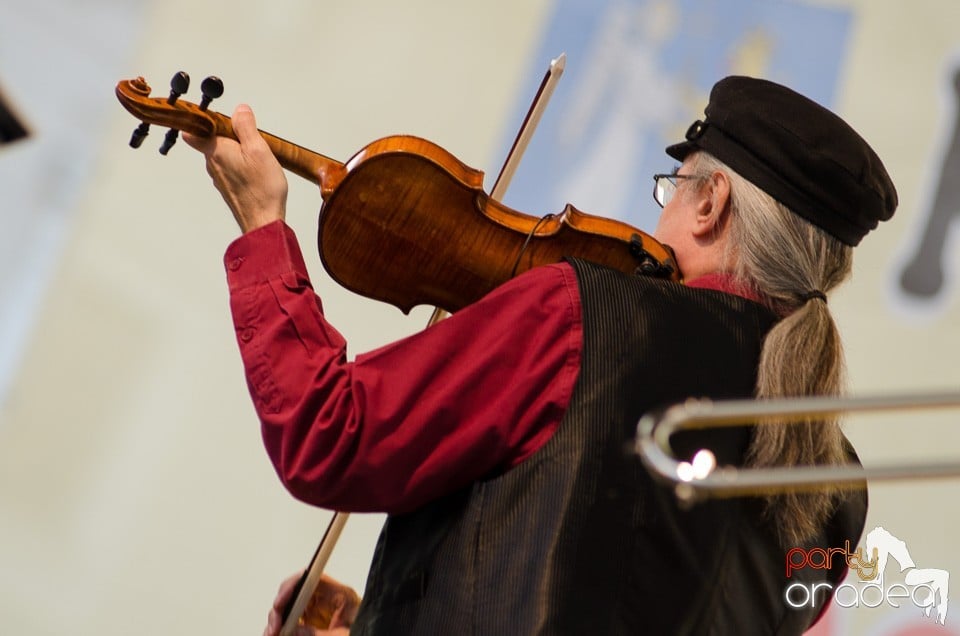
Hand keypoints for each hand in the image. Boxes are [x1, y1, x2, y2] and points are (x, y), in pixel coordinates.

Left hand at [182, 104, 287, 232]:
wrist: (263, 221)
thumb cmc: (261, 189)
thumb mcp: (258, 149)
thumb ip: (246, 127)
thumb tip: (239, 110)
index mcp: (215, 150)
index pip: (193, 130)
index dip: (200, 121)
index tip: (211, 116)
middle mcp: (213, 165)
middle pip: (212, 141)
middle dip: (228, 136)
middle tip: (250, 137)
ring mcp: (220, 179)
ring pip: (223, 156)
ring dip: (237, 152)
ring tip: (257, 156)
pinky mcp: (229, 189)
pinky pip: (231, 170)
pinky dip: (241, 166)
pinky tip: (257, 172)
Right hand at [263, 570, 359, 635]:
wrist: (379, 633)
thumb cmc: (366, 630)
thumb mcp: (343, 635)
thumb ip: (316, 633)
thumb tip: (293, 631)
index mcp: (339, 594)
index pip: (311, 578)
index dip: (292, 585)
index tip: (280, 601)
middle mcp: (327, 599)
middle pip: (296, 593)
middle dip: (280, 608)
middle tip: (274, 626)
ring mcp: (319, 612)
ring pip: (291, 609)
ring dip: (278, 620)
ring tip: (271, 633)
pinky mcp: (314, 624)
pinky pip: (294, 622)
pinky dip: (283, 628)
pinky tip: (275, 634)